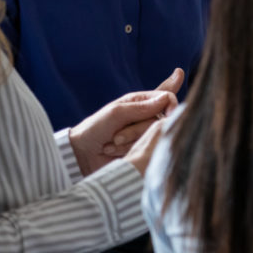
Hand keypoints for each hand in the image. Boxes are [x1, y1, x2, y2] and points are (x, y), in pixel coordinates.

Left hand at [68, 68, 182, 175]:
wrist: (82, 154)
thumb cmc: (95, 129)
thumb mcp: (116, 113)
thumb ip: (141, 107)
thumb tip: (167, 98)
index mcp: (140, 101)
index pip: (166, 97)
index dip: (171, 105)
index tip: (168, 115)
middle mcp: (145, 116)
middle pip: (160, 120)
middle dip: (137, 130)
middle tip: (117, 136)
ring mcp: (144, 133)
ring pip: (154, 135)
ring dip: (130, 141)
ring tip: (113, 143)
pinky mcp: (143, 148)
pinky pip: (148, 148)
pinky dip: (130, 150)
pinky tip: (115, 150)